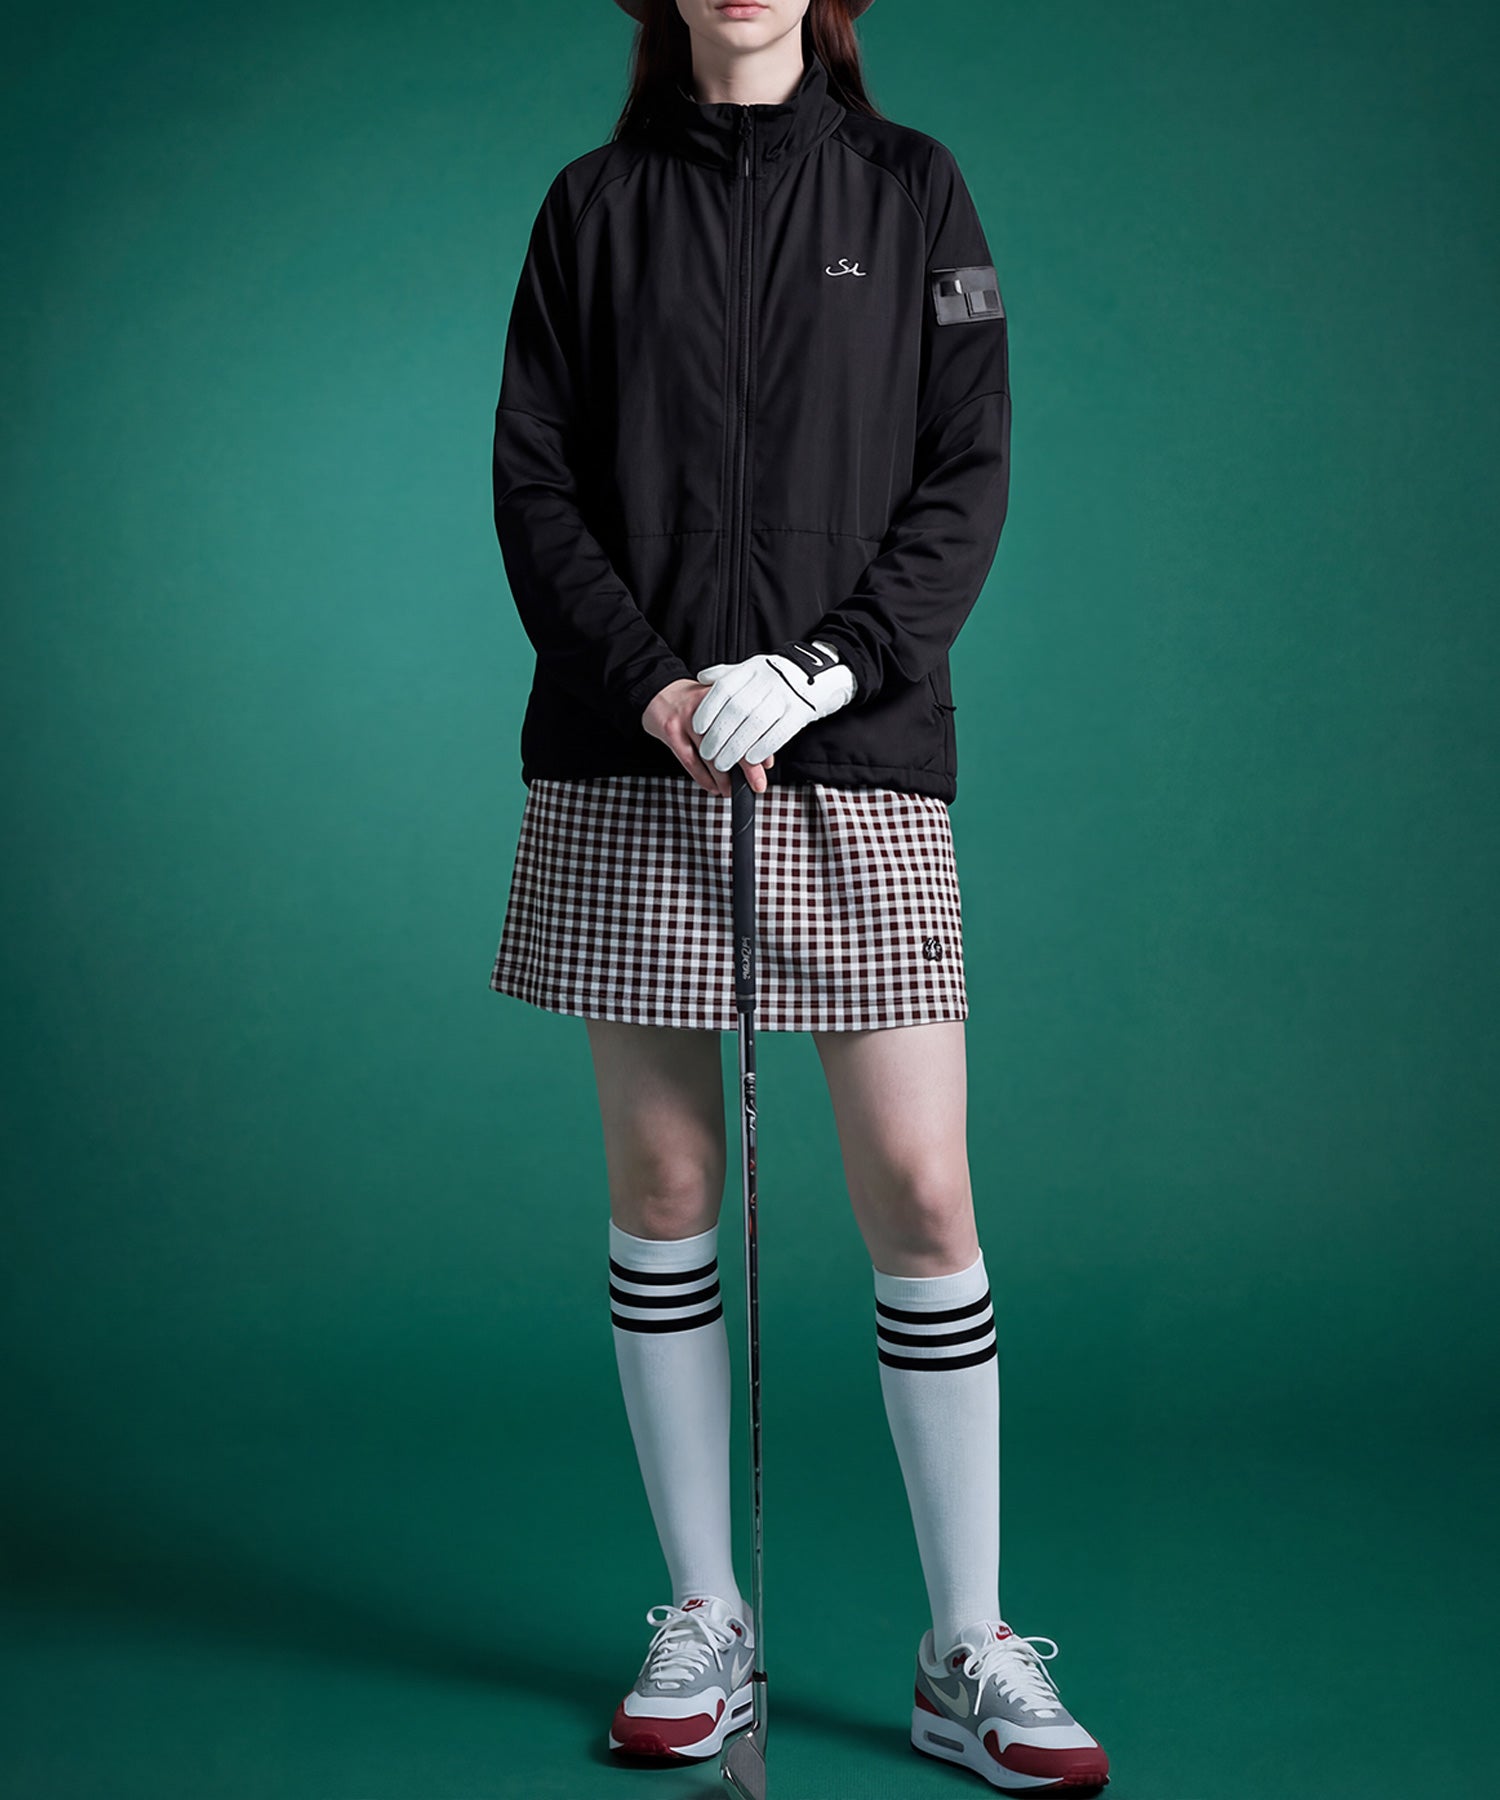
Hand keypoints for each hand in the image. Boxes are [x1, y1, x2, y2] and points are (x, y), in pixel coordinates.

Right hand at [642, 679, 774, 796]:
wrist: (658, 692)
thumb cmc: (695, 702)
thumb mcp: (720, 704)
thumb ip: (742, 726)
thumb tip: (764, 759)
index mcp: (724, 693)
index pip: (747, 721)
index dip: (760, 745)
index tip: (766, 765)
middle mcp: (707, 703)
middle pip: (731, 738)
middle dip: (747, 767)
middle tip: (757, 784)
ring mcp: (687, 717)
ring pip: (710, 753)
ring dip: (724, 778)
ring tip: (732, 790)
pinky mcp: (671, 731)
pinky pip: (690, 760)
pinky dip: (703, 778)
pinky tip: (713, 787)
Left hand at [692, 641, 855, 771]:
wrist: (819, 676)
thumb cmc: (779, 677)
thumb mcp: (754, 668)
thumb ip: (728, 674)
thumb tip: (701, 678)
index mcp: (753, 669)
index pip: (724, 689)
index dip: (709, 709)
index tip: (698, 728)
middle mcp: (768, 681)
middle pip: (737, 710)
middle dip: (719, 735)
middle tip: (707, 753)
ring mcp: (786, 696)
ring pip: (755, 724)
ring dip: (736, 748)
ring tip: (723, 762)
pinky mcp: (801, 712)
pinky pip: (779, 733)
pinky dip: (762, 748)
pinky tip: (750, 759)